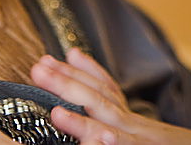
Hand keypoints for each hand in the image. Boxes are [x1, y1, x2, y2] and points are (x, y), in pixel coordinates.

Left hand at [31, 48, 190, 144]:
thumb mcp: (153, 132)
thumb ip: (125, 111)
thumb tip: (98, 108)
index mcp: (136, 122)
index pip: (110, 91)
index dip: (84, 71)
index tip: (58, 54)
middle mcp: (141, 128)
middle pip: (103, 101)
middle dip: (68, 83)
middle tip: (38, 66)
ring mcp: (146, 143)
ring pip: (113, 127)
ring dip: (82, 119)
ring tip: (54, 110)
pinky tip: (98, 139)